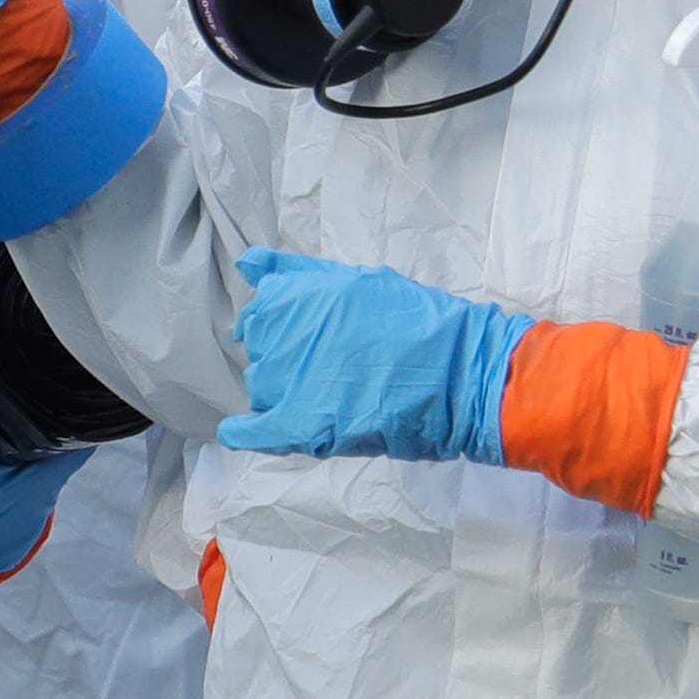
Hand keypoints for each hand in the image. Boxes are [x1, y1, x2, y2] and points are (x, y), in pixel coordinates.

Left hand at [218, 249, 533, 465]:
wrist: (456, 371)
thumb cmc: (416, 321)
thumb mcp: (358, 279)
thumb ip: (300, 273)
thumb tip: (249, 265)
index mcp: (296, 295)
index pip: (260, 313)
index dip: (279, 326)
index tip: (304, 335)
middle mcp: (284, 333)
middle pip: (261, 351)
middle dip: (284, 357)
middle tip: (330, 366)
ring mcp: (290, 379)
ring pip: (264, 388)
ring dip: (285, 391)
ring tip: (330, 394)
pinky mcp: (303, 423)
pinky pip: (256, 431)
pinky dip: (245, 433)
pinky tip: (242, 432)